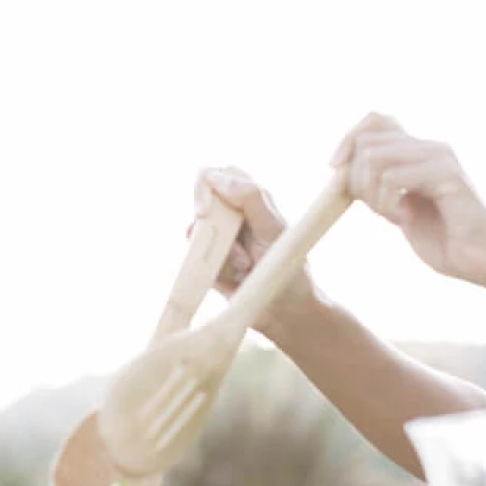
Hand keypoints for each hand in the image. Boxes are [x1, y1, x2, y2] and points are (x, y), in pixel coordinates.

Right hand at [194, 166, 322, 334]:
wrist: (287, 311)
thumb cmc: (288, 266)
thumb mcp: (272, 227)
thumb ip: (250, 198)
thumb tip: (215, 177)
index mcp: (251, 199)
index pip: (218, 174)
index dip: (205, 184)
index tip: (204, 209)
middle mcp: (232, 216)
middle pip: (201, 201)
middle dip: (210, 222)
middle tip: (224, 239)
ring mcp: (219, 240)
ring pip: (197, 231)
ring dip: (222, 250)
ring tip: (245, 265)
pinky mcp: (210, 263)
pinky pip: (196, 258)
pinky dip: (216, 267)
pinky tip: (236, 277)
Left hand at [332, 113, 485, 285]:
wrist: (479, 262)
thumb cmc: (441, 239)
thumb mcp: (397, 207)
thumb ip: (377, 184)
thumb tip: (341, 168)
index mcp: (420, 150)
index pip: (375, 120)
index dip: (348, 140)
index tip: (334, 169)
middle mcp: (430, 146)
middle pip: (368, 141)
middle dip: (357, 179)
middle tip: (377, 209)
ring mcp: (440, 157)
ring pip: (375, 157)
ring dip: (373, 195)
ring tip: (392, 216)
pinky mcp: (447, 175)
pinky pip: (393, 178)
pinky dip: (387, 204)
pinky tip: (403, 220)